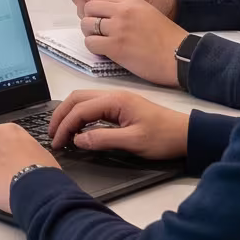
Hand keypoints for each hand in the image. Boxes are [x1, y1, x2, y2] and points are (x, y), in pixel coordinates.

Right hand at [49, 89, 189, 161]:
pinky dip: (80, 116)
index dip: (64, 126)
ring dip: (69, 115)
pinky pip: (92, 107)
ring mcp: (117, 100)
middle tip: (52, 135)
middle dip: (60, 116)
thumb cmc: (163, 138)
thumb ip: (102, 139)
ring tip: (61, 133)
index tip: (57, 143)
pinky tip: (78, 130)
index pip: (80, 110)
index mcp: (115, 101)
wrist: (187, 134)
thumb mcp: (133, 142)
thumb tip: (77, 140)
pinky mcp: (120, 108)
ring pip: (83, 101)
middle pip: (76, 99)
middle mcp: (113, 96)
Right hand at [69, 0, 175, 14]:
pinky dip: (95, 22)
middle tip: (96, 12)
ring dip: (89, 14)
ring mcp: (102, 1)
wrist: (168, 6)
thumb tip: (92, 2)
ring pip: (83, 7)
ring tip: (104, 20)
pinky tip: (106, 25)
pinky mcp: (106, 14)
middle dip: (84, 4)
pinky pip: (93, 17)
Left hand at [75, 0, 186, 84]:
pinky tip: (105, 51)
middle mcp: (123, 12)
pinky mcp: (115, 46)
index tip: (100, 19)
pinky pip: (91, 43)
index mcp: (131, 1)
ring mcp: (118, 29)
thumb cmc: (168, 40)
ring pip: (87, 25)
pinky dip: (94, 48)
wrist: (181, 57)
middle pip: (90, 9)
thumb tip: (107, 16)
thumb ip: (127, 11)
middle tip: (98, 31)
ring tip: (102, 42)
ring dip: (91, 34)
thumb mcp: (148, 13)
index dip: (96, 9)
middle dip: (90, 20)